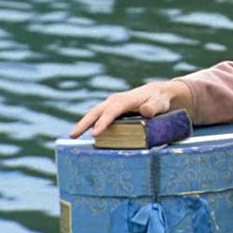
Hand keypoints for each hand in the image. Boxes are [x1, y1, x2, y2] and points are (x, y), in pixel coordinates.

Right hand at [69, 80, 191, 137]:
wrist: (158, 95)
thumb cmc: (159, 100)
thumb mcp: (160, 103)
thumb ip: (154, 107)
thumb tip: (145, 110)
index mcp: (125, 100)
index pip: (112, 111)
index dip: (104, 122)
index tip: (95, 133)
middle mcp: (114, 102)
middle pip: (96, 112)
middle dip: (84, 123)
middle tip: (73, 136)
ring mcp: (111, 106)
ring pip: (94, 114)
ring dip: (83, 124)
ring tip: (73, 137)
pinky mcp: (111, 112)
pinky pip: (98, 118)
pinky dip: (90, 125)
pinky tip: (85, 136)